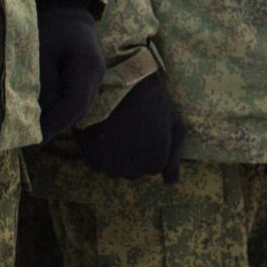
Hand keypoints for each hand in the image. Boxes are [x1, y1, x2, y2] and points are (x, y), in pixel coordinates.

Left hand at [35, 0, 105, 136]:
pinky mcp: (90, 77)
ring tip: (36, 129)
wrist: (65, 7)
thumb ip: (42, 83)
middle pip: (78, 110)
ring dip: (59, 118)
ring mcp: (97, 76)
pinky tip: (45, 113)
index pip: (73, 104)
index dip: (54, 123)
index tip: (35, 137)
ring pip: (79, 107)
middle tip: (31, 139)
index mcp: (87, 66)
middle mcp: (97, 74)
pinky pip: (77, 99)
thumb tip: (37, 116)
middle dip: (56, 125)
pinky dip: (63, 108)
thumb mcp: (40, 52)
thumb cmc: (49, 25)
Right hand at [70, 73, 185, 181]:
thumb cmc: (149, 99)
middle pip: (134, 170)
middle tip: (130, 127)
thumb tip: (170, 182)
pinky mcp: (93, 160)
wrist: (113, 84)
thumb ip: (174, 155)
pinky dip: (99, 152)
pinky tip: (102, 132)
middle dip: (133, 153)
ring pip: (115, 169)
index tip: (144, 127)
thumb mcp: (173, 123)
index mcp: (156, 162)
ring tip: (115, 128)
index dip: (150, 146)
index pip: (153, 167)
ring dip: (116, 154)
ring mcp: (113, 167)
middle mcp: (135, 170)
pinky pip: (98, 164)